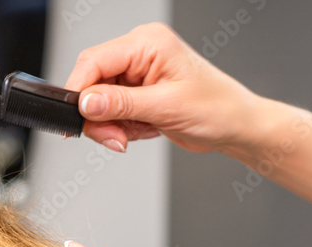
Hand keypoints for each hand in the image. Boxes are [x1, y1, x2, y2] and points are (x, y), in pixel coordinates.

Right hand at [65, 23, 264, 153]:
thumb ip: (121, 104)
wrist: (236, 126)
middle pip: (92, 82)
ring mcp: (137, 72)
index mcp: (148, 43)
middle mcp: (139, 52)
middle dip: (98, 115)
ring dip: (111, 125)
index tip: (75, 118)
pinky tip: (144, 129)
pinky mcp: (137, 91)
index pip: (94, 60)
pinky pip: (111, 110)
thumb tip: (86, 102)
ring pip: (98, 101)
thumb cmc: (217, 108)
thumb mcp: (166, 107)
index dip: (80, 91)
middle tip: (113, 137)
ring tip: (135, 134)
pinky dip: (121, 126)